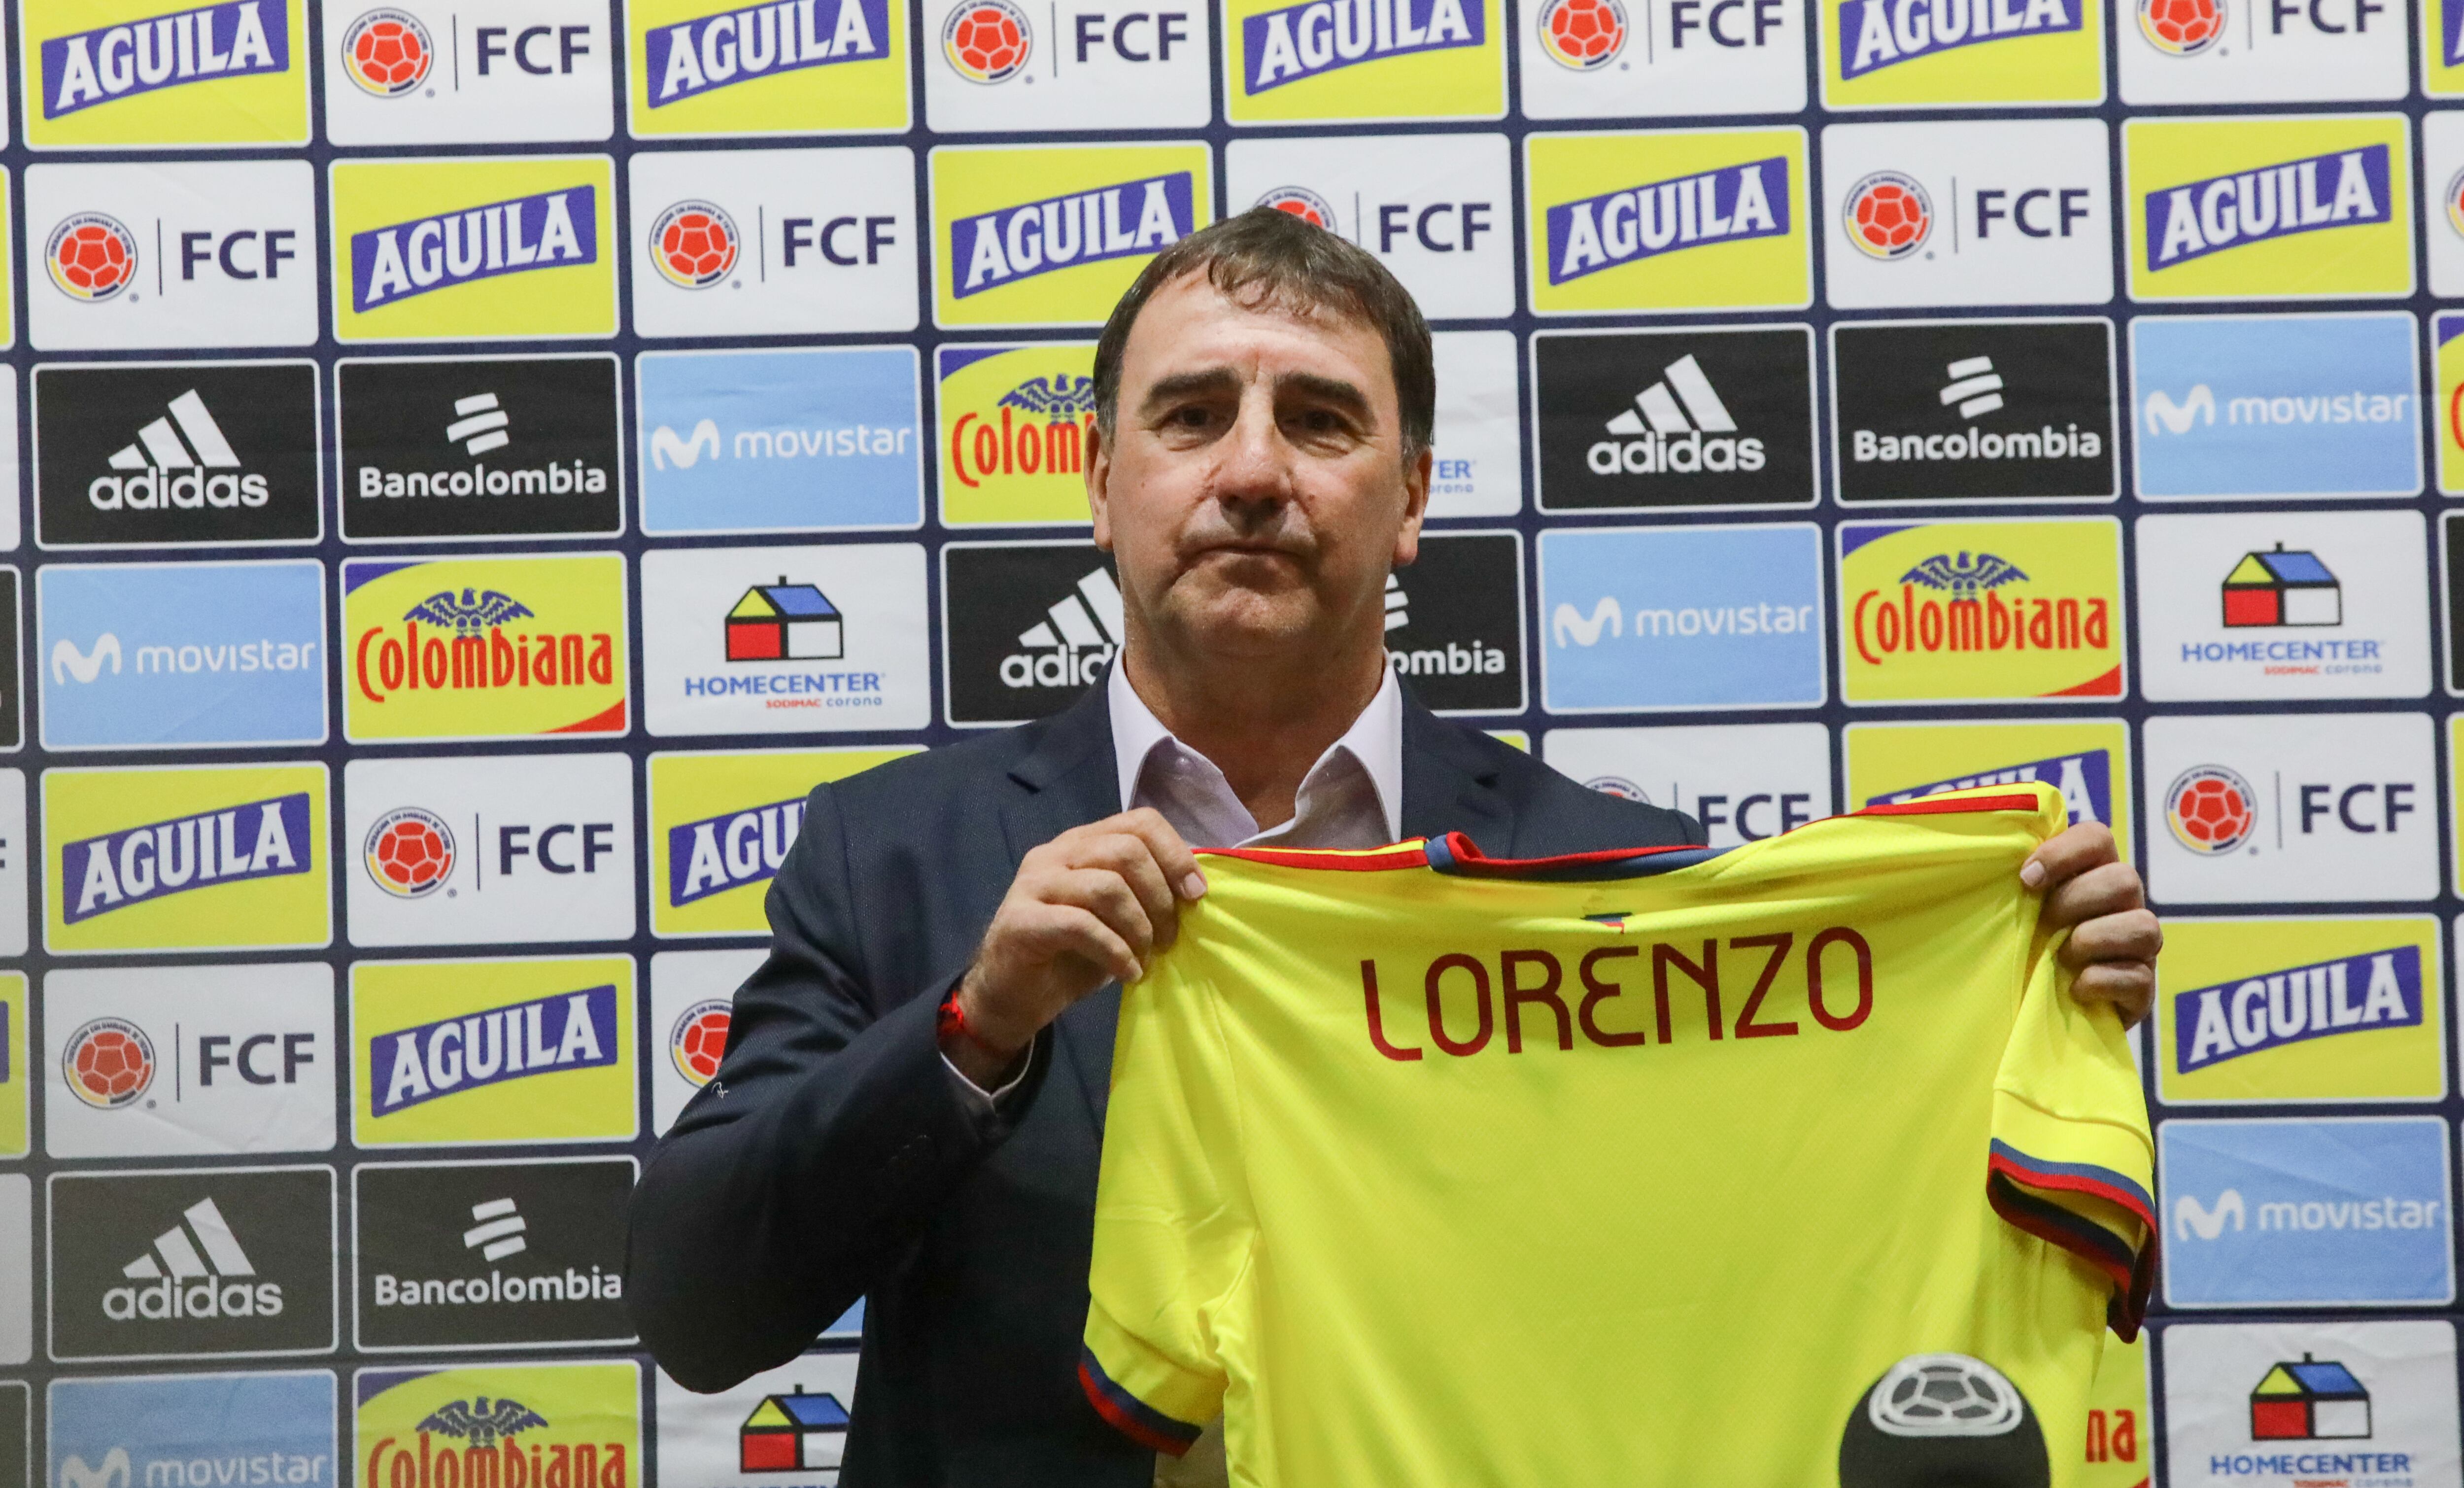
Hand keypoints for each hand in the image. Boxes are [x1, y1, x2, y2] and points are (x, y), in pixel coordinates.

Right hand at [950, 809, 1206, 1083]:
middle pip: (1126, 850)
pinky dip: (1115, 951)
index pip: (1139, 822)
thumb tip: (1196, 888)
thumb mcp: (1119, 919)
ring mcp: (1034, 883)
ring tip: (1145, 958)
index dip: (1176, 854)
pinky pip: (1081, 925)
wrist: (1013, 996)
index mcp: (1083, 843)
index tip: (1196, 895)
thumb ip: (1146, 894)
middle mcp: (1056, 853)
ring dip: (1138, 928)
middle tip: (1168, 939)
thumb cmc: (1072, 955)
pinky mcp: (1021, 919)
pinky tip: (1127, 973)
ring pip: (1106, 886)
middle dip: (1160, 898)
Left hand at [2020, 822, 2161, 1028]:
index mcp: (2093, 873)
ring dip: (2091, 940)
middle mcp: (2125, 904)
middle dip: (2075, 901)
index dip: (2064, 852)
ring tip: (2061, 958)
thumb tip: (1996, 854)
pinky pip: (2136, 976)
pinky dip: (2099, 981)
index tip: (2027, 878)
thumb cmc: (2024, 947)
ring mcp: (2139, 946)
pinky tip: (2073, 988)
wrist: (2038, 1007)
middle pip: (2123, 879)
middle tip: (2043, 922)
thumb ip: (2016, 879)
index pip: (2097, 837)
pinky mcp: (2143, 987)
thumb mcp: (2016, 909)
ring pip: (2143, 926)